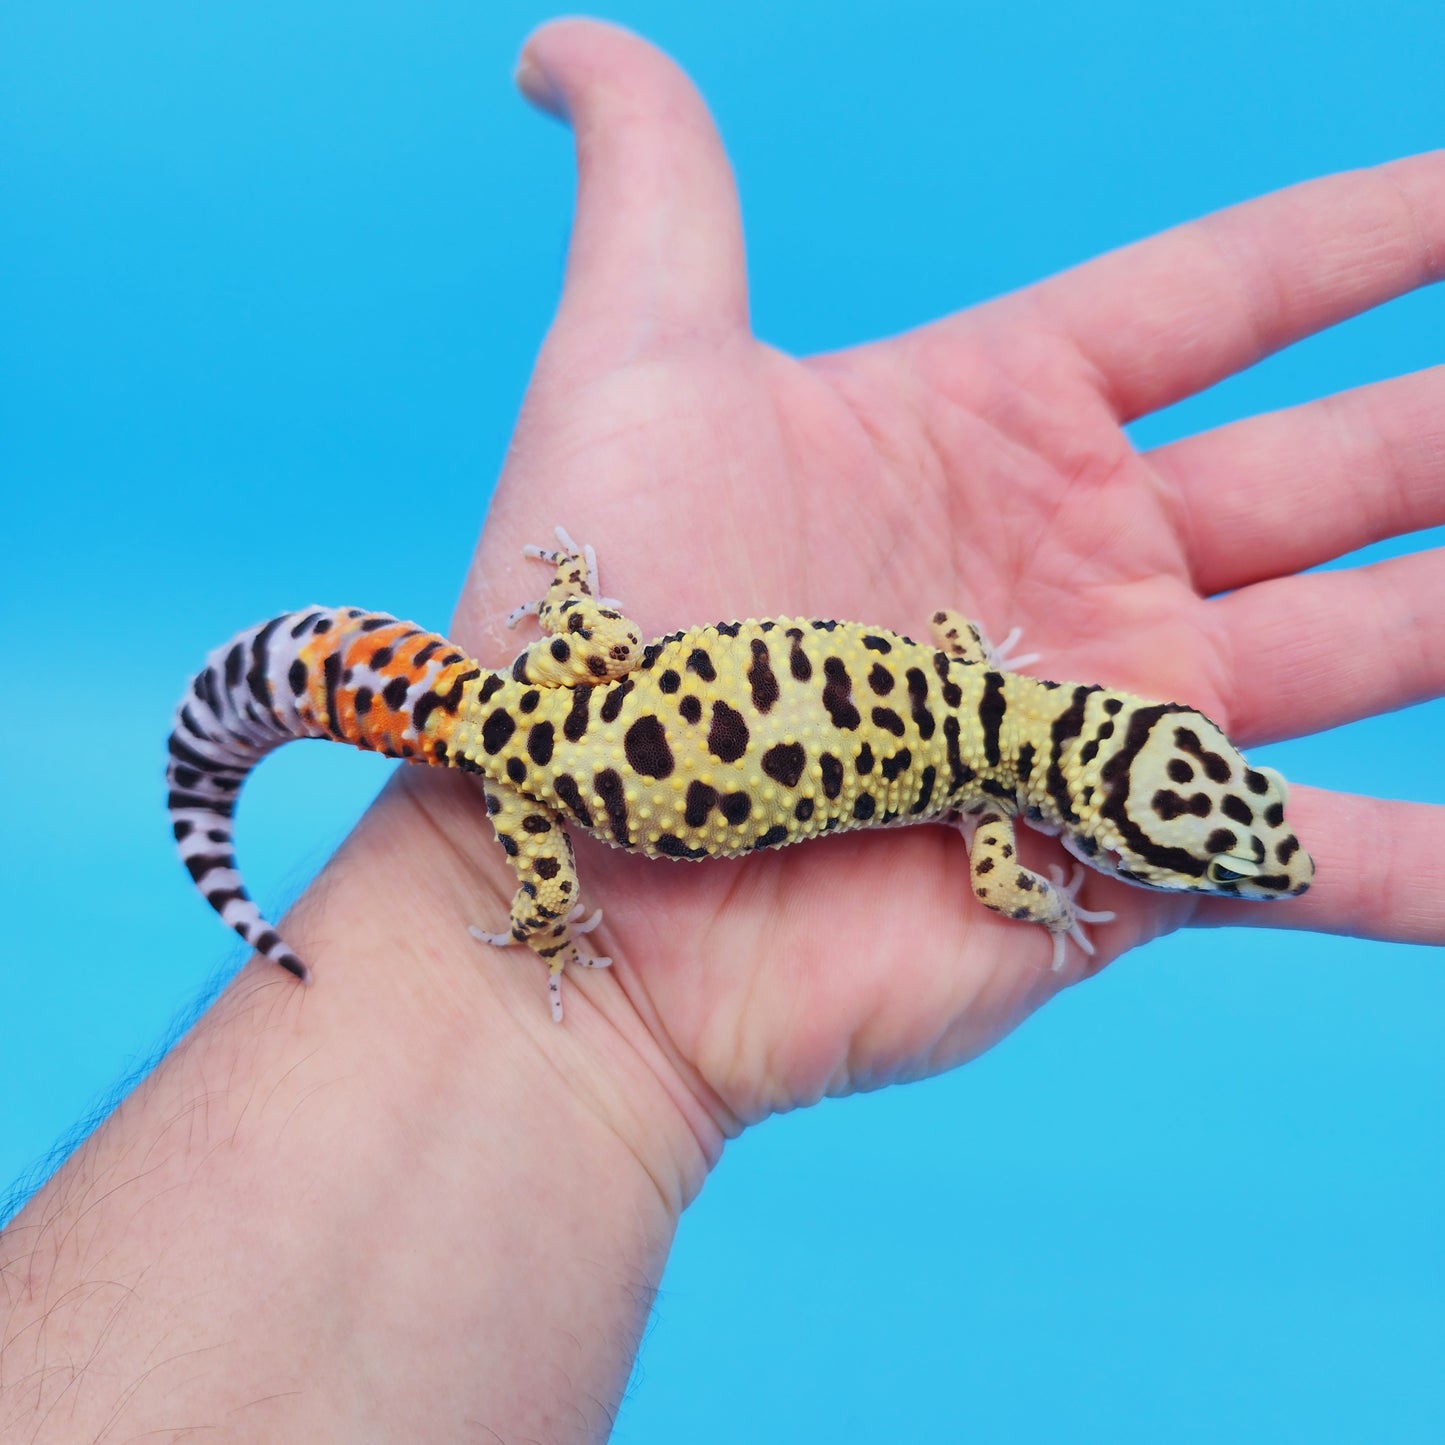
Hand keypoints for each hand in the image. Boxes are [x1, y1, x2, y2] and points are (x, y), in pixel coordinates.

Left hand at [417, 20, 1444, 1125]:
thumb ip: (655, 184)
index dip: (1375, 233)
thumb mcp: (635, 365)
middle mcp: (1076, 562)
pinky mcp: (1112, 866)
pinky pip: (1310, 860)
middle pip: (1341, 463)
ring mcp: (1103, 715)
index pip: (1232, 296)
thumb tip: (557, 48)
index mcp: (994, 422)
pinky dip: (1419, 867)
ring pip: (1366, 640)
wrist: (584, 880)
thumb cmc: (599, 627)